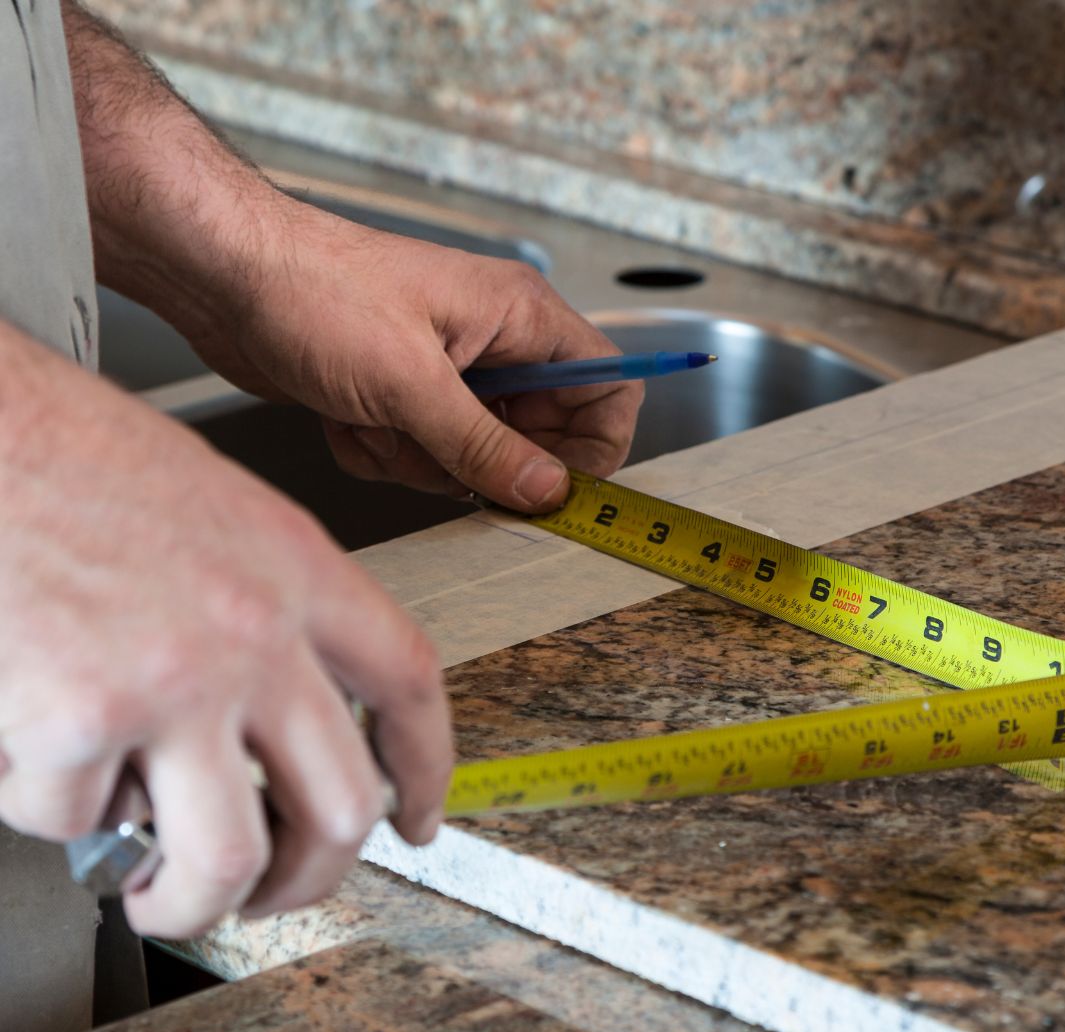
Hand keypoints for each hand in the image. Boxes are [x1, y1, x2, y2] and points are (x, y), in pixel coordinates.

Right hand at [0, 325, 452, 937]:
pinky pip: (80, 821)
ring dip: (191, 904)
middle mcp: (253, 632)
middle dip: (309, 879)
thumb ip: (264, 616)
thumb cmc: (70, 457)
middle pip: (337, 807)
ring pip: (226, 860)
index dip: (424, 769)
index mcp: (297, 569)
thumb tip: (272, 725)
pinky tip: (40, 767)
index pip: (408, 687)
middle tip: (275, 891)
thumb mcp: (216, 512)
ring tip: (157, 894)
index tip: (415, 819)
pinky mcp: (78, 721)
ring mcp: (173, 681)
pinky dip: (57, 814)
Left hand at [181, 196, 643, 510]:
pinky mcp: (407, 399)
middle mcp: (495, 345)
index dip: (593, 445)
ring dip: (418, 460)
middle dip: (480, 463)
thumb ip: (485, 446)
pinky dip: (383, 453)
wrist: (225, 277)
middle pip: (538, 438)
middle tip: (437, 454)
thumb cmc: (315, 292)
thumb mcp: (411, 384)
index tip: (555, 486)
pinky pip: (424, 459)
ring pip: (474, 459)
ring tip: (374, 420)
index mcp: (520, 318)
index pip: (608, 386)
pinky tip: (348, 417)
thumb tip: (548, 491)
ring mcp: (450, 374)